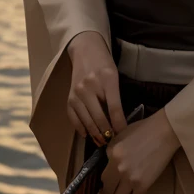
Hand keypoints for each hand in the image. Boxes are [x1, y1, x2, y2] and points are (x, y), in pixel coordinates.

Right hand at [66, 31, 127, 145]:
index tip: (125, 135)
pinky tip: (87, 134)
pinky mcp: (69, 97)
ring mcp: (77, 92)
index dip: (120, 125)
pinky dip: (81, 128)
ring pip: (87, 120)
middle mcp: (90, 86)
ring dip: (95, 134)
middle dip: (108, 133)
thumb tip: (119, 121)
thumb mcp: (115, 76)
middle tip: (114, 143)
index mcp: (107, 79)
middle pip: (100, 117)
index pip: (115, 108)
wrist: (85, 50)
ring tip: (102, 142)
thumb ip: (116, 96)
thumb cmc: (104, 64)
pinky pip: (74, 118)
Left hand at [100, 108, 180, 193]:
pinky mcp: (142, 185)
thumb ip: (113, 150)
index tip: (108, 187)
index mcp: (111, 154)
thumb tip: (110, 162)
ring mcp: (129, 178)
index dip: (105, 184)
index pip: (102, 176)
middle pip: (108, 191)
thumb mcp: (122, 135)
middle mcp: (117, 168)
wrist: (164, 131)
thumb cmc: (145, 129)